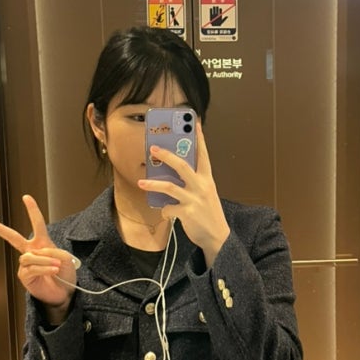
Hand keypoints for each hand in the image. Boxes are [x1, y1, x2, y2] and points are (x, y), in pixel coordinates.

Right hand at [0, 195, 76, 316]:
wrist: (65, 293)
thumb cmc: (65, 274)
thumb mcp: (66, 258)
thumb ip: (53, 251)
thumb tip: (38, 252)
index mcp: (41, 244)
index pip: (36, 224)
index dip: (32, 210)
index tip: (26, 198)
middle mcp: (31, 252)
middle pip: (12, 237)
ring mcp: (26, 264)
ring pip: (30, 256)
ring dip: (45, 260)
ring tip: (56, 266)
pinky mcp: (24, 276)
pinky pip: (32, 268)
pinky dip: (44, 268)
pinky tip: (52, 271)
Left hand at [138, 123, 229, 266]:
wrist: (218, 237)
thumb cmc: (209, 213)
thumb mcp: (206, 193)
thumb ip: (194, 182)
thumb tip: (173, 172)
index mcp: (207, 179)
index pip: (203, 154)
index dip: (198, 138)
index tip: (193, 122)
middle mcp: (202, 186)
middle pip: (182, 165)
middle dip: (166, 155)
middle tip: (152, 148)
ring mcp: (194, 199)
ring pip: (170, 187)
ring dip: (153, 184)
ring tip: (142, 182)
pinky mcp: (187, 213)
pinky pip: (168, 208)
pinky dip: (163, 209)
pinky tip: (164, 212)